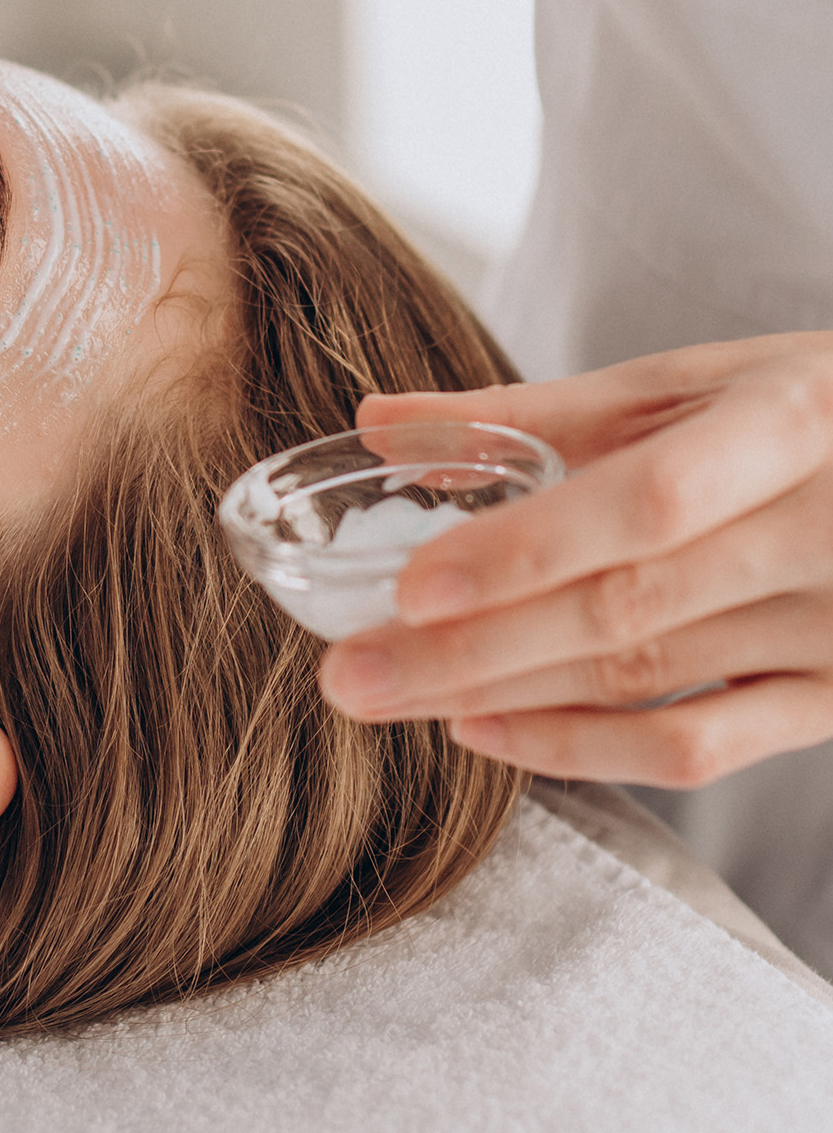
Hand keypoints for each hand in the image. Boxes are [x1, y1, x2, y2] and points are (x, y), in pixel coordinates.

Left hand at [317, 334, 832, 786]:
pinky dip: (586, 750)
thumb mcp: (693, 382)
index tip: (409, 585)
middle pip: (624, 608)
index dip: (527, 550)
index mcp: (788, 425)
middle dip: (470, 649)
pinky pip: (706, 747)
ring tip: (383, 698)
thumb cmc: (807, 412)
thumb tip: (375, 420)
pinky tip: (482, 732)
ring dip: (503, 698)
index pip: (645, 501)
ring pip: (648, 682)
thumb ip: (532, 410)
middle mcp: (824, 533)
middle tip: (346, 676)